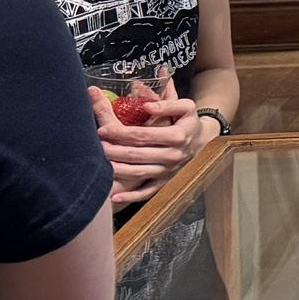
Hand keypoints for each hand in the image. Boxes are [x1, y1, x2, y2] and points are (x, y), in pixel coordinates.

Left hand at [88, 79, 206, 206]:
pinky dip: (130, 197)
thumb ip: (166, 102)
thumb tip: (145, 104)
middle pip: (137, 154)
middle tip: (96, 145)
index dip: (121, 133)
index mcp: (177, 135)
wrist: (202, 142)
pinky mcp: (166, 182)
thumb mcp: (185, 107)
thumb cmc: (188, 121)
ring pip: (139, 173)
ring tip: (99, 164)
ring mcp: (169, 171)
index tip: (103, 129)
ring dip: (117, 169)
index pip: (143, 135)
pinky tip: (114, 197)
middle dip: (114, 150)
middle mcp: (173, 155)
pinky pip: (147, 192)